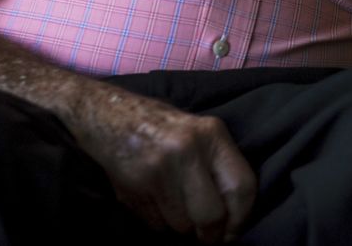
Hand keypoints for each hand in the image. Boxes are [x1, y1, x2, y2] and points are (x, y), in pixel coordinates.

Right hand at [73, 90, 255, 243]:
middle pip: (211, 215)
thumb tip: (234, 216)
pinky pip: (157, 225)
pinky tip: (155, 201)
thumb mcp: (200, 132)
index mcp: (211, 134)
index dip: (241, 218)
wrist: (111, 118)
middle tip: (207, 237)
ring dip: (182, 226)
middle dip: (211, 234)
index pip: (241, 186)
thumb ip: (220, 166)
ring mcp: (158, 171)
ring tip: (175, 206)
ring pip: (182, 225)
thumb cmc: (164, 127)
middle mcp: (187, 151)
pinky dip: (160, 223)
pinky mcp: (133, 190)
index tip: (233, 231)